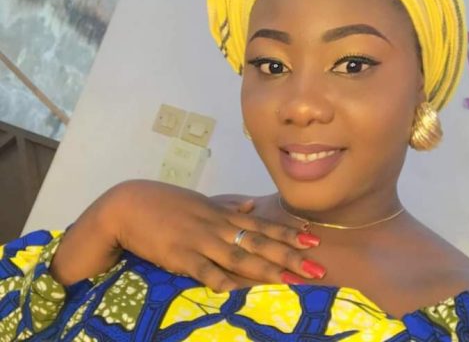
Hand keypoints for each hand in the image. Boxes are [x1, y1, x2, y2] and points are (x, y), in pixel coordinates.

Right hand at [50, 180, 323, 291]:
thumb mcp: (200, 202)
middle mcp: (216, 227)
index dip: (288, 234)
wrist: (128, 205)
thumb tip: (253, 206)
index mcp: (221, 215)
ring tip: (291, 280)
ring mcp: (198, 241)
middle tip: (316, 268)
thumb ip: (228, 205)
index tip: (313, 241)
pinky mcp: (178, 256)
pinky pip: (203, 271)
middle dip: (289, 255)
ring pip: (238, 256)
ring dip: (266, 269)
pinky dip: (221, 280)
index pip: (261, 226)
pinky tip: (238, 290)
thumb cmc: (165, 204)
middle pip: (258, 243)